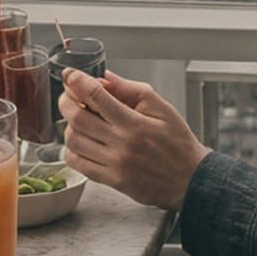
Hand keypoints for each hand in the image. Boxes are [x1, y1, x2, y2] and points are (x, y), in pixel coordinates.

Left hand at [59, 68, 210, 213]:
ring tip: (77, 118)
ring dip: (68, 125)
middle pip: (77, 118)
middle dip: (66, 101)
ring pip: (74, 141)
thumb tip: (105, 77)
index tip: (70, 74)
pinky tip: (80, 141)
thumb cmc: (177, 142)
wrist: (190, 179)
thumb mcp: (161, 107)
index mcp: (134, 123)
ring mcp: (114, 165)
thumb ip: (130, 90)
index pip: (96, 96)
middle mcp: (121, 144)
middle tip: (68, 94)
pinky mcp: (111, 181)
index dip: (77, 81)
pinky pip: (78, 164)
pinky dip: (71, 150)